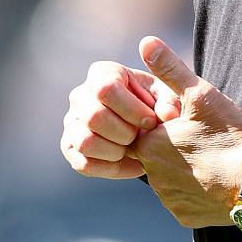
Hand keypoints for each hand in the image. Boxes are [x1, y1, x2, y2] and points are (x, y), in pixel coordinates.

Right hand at [61, 60, 169, 178]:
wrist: (148, 127)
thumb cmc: (156, 105)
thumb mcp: (168, 98)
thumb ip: (170, 101)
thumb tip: (167, 115)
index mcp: (103, 73)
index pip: (106, 89)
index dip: (132, 110)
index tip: (150, 121)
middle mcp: (81, 94)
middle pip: (94, 116)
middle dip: (125, 133)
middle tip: (141, 137)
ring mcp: (72, 121)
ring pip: (85, 142)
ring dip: (116, 151)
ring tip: (134, 150)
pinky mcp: (70, 147)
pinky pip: (84, 164)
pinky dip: (110, 168)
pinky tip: (130, 163)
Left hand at [129, 36, 241, 228]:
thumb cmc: (228, 136)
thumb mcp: (201, 95)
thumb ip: (170, 70)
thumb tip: (146, 42)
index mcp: (150, 144)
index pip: (144, 132)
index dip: (165, 126)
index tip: (186, 124)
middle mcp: (152, 175)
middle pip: (157, 157)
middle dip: (174, 149)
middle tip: (203, 142)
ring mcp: (168, 199)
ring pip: (170, 180)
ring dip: (184, 172)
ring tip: (211, 161)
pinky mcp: (184, 216)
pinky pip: (185, 202)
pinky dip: (196, 193)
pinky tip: (215, 182)